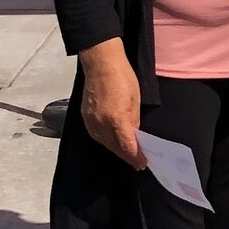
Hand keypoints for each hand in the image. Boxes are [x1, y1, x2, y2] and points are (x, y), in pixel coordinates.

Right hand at [78, 42, 146, 170]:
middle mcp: (101, 124)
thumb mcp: (135, 100)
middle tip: (138, 162)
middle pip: (114, 148)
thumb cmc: (123, 78)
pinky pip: (96, 135)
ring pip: (104, 143)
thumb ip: (134, 121)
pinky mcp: (85, 117)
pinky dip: (106, 141)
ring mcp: (91, 121)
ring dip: (116, 150)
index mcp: (116, 119)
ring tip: (127, 154)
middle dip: (126, 156)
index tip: (143, 164)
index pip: (127, 146)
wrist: (101, 64)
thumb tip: (135, 136)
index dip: (136, 157)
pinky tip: (113, 141)